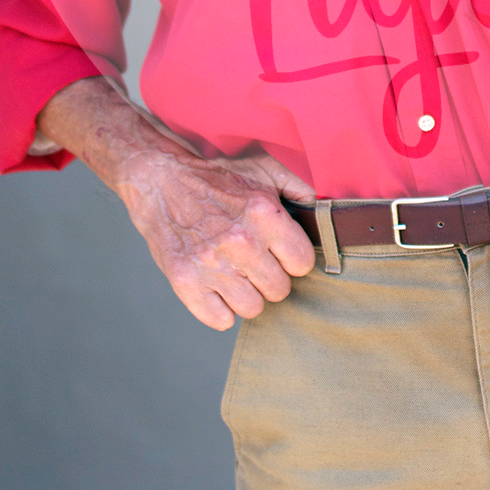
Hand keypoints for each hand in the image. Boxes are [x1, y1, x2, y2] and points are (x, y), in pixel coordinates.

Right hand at [118, 147, 316, 329]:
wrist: (161, 181)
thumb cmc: (217, 176)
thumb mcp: (264, 169)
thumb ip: (301, 188)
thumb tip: (327, 212)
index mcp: (263, 213)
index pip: (302, 263)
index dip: (293, 259)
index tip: (281, 252)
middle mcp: (240, 242)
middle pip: (279, 290)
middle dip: (271, 277)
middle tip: (255, 261)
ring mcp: (211, 264)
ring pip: (252, 308)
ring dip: (247, 294)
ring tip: (236, 272)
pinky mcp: (185, 282)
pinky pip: (220, 320)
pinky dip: (221, 309)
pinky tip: (217, 286)